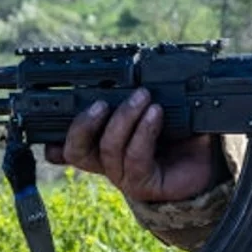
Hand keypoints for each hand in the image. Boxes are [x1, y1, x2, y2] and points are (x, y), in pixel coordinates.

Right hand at [43, 88, 222, 202]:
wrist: (206, 163)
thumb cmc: (178, 134)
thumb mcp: (153, 110)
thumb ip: (135, 95)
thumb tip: (128, 68)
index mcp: (101, 145)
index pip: (66, 142)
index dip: (51, 135)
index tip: (44, 115)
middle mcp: (107, 161)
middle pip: (75, 150)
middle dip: (82, 124)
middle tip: (99, 103)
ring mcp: (123, 175)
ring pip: (107, 147)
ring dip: (124, 118)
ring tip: (143, 97)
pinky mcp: (143, 183)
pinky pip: (135, 157)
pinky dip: (144, 131)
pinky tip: (156, 114)